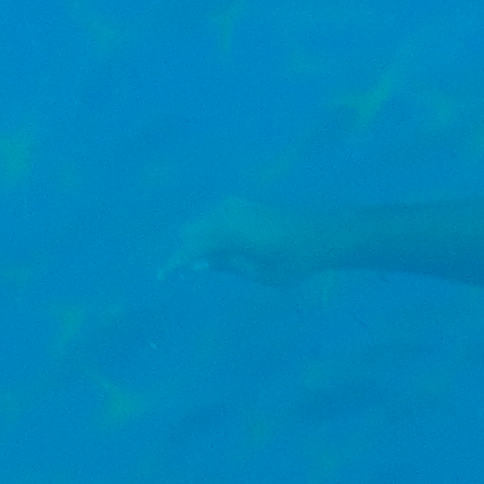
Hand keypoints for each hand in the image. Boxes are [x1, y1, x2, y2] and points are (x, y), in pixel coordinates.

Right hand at [173, 197, 328, 283]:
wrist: (324, 234)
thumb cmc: (294, 259)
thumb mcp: (258, 272)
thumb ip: (225, 265)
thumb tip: (197, 263)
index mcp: (226, 229)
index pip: (190, 248)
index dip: (173, 265)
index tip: (159, 278)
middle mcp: (226, 211)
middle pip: (191, 233)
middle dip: (186, 253)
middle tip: (185, 275)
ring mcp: (235, 205)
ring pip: (203, 225)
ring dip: (200, 243)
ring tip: (205, 266)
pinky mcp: (245, 204)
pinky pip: (217, 220)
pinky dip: (213, 235)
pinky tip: (221, 252)